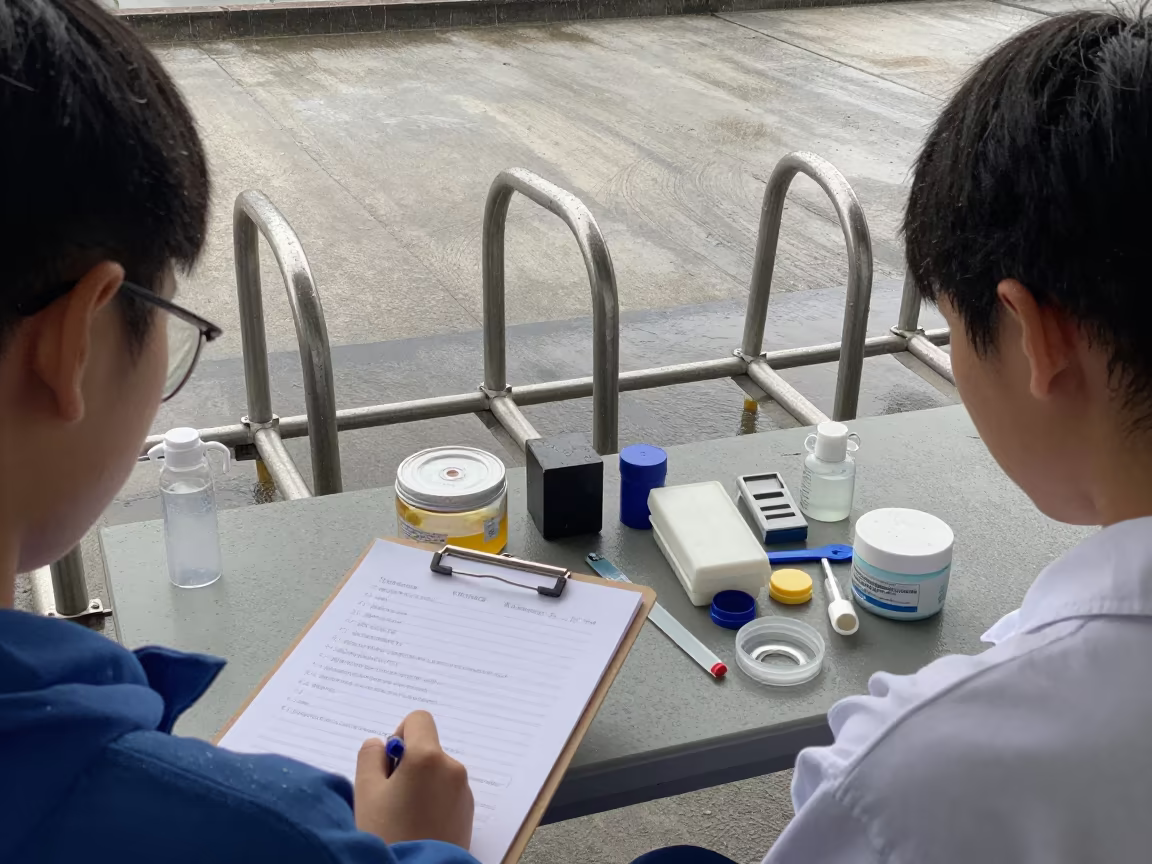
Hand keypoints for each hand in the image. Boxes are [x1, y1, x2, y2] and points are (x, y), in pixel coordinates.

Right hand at [355, 710, 473, 848]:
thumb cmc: (387, 835)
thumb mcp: (365, 793)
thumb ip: (370, 757)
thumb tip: (381, 745)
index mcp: (428, 757)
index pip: (419, 720)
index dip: (400, 735)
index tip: (389, 763)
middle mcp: (452, 768)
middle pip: (428, 748)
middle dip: (408, 764)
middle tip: (389, 796)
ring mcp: (463, 791)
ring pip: (437, 772)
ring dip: (421, 783)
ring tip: (403, 816)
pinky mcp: (468, 812)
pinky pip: (447, 792)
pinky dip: (433, 800)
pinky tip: (419, 825)